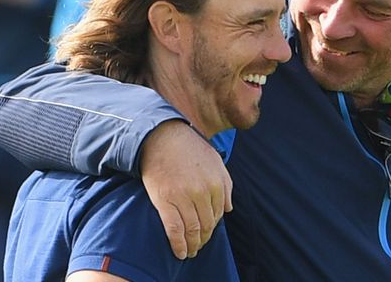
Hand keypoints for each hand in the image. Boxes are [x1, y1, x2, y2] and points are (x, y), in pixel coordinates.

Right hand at [139, 120, 232, 259]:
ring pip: (192, 230)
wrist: (161, 137)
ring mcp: (183, 197)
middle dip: (204, 238)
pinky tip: (180, 252)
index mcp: (216, 183)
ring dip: (193, 245)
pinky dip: (178, 245)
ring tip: (191, 252)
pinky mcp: (164, 201)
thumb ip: (226, 185)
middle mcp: (202, 192)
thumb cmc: (189, 148)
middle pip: (206, 225)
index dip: (213, 226)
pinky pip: (174, 230)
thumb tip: (228, 209)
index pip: (218, 214)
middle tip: (199, 246)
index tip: (207, 232)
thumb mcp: (215, 161)